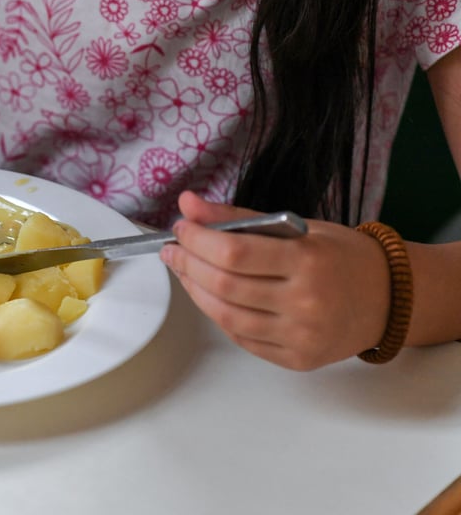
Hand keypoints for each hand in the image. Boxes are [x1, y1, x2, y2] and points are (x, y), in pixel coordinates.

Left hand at [160, 191, 390, 369]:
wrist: (390, 298)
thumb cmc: (341, 257)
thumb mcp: (297, 227)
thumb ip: (239, 218)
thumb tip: (188, 204)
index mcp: (308, 261)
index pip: (234, 252)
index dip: (197, 240)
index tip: (180, 228)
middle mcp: (305, 302)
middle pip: (224, 285)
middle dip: (188, 264)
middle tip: (173, 250)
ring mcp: (301, 335)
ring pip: (226, 316)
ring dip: (196, 291)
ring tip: (185, 271)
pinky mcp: (297, 359)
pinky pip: (242, 338)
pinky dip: (218, 315)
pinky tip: (210, 295)